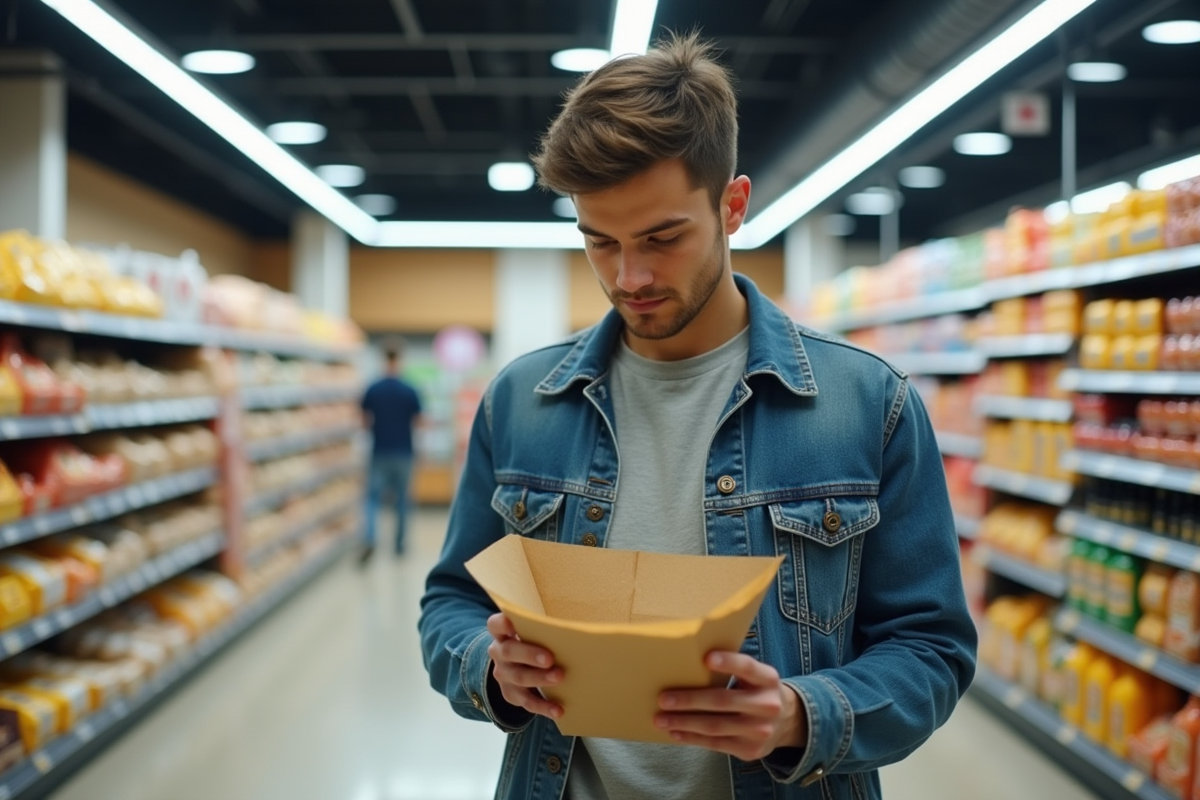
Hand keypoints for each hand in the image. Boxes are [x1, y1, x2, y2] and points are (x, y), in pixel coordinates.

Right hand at [486, 613, 563, 719]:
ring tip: (559, 677)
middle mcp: (499, 653)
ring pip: (518, 678)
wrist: (516, 664)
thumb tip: (580, 624)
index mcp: (502, 633)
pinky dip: (544, 706)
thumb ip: (544, 627)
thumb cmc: (531, 640)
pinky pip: (527, 702)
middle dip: (529, 654)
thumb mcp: (531, 631)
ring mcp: (503, 675)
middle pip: (509, 652)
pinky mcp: (511, 694)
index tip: (514, 623)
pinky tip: (558, 709)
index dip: (502, 624)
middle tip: (550, 658)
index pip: (496, 625)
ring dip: (539, 678)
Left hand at [655, 651, 806, 760]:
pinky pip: (715, 744)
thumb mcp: (756, 676)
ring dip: (684, 722)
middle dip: (689, 700)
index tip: (706, 658)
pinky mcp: (751, 750)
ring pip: (715, 726)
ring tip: (661, 719)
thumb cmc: (757, 690)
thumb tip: (688, 662)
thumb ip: (734, 669)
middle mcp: (767, 705)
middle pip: (723, 701)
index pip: (747, 667)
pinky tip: (675, 732)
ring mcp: (760, 731)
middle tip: (663, 699)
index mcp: (768, 679)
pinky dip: (692, 738)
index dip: (728, 662)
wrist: (786, 722)